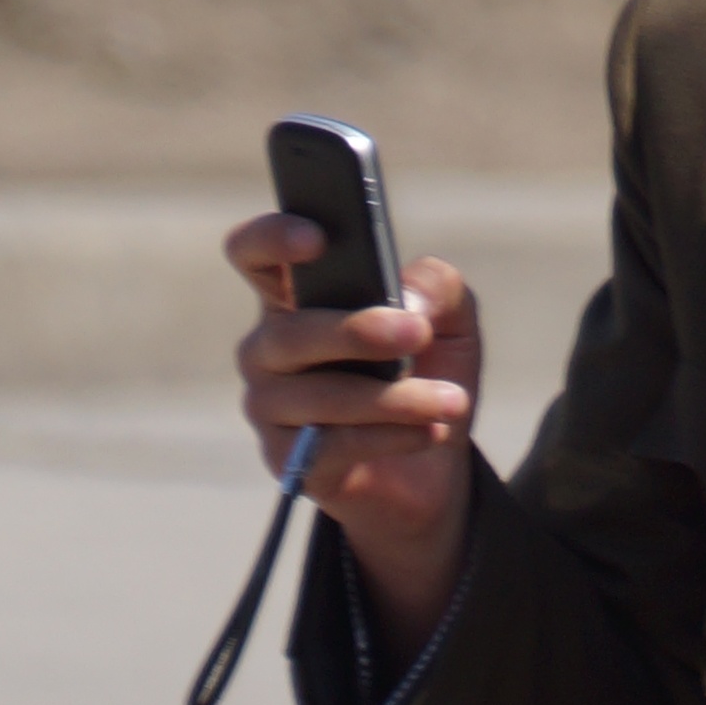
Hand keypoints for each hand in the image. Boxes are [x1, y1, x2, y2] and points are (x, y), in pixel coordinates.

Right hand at [225, 212, 482, 657]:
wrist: (434, 466)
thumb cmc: (427, 373)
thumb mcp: (451, 319)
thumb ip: (436, 287)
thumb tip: (406, 301)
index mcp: (298, 296)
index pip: (253, 253)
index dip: (273, 238)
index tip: (319, 240)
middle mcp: (270, 347)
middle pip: (288, 333)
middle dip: (356, 332)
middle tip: (418, 334)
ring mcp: (270, 406)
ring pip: (315, 395)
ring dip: (391, 398)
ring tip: (452, 401)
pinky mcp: (287, 459)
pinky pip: (329, 445)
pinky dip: (388, 437)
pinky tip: (432, 432)